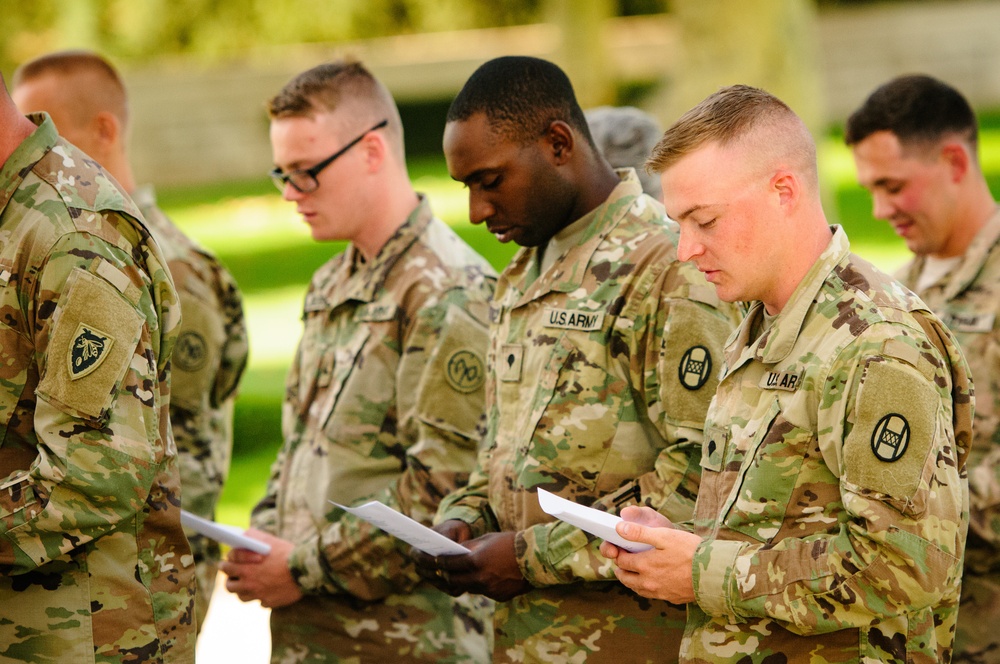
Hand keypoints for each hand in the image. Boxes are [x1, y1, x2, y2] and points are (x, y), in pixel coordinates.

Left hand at [219, 529, 303, 608]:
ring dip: (242, 590)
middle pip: (229, 585)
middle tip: (232, 575)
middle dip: (229, 578)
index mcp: (245, 568)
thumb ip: (251, 537)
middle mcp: (248, 583)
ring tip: (248, 584)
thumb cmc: (286, 552)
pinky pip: (260, 602)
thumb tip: (240, 538)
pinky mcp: (269, 602)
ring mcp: (258, 595)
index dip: (226, 562)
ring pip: (241, 596)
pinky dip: (261, 596)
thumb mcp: (267, 539)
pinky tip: (267, 590)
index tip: (226, 562)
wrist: (304, 569)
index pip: (226, 566)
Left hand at [413, 523, 530, 601]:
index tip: (433, 559)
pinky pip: (484, 592)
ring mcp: (489, 590)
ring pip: (469, 587)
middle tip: (440, 571)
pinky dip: (480, 585)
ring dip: (463, 581)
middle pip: (455, 580)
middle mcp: (480, 578)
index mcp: (476, 561)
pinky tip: (482, 577)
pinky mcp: (499, 597)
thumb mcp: (488, 539)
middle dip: (446, 574)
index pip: (450, 564)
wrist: (536, 558)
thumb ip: (471, 548)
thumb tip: (456, 552)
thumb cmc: (512, 543)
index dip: (439, 562)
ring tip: (459, 574)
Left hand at [599, 505, 699, 603]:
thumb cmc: (690, 551)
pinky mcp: (670, 598)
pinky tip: (651, 580)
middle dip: (621, 568)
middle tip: (622, 560)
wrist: (713, 573)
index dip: (618, 553)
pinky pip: (651, 594)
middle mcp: (648, 582)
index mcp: (644, 565)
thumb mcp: (664, 536)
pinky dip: (645, 587)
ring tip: (633, 570)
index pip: (621, 561)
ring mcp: (659, 592)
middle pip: (625, 578)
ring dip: (631, 579)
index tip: (619, 547)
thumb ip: (639, 533)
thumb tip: (619, 529)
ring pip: (636, 588)